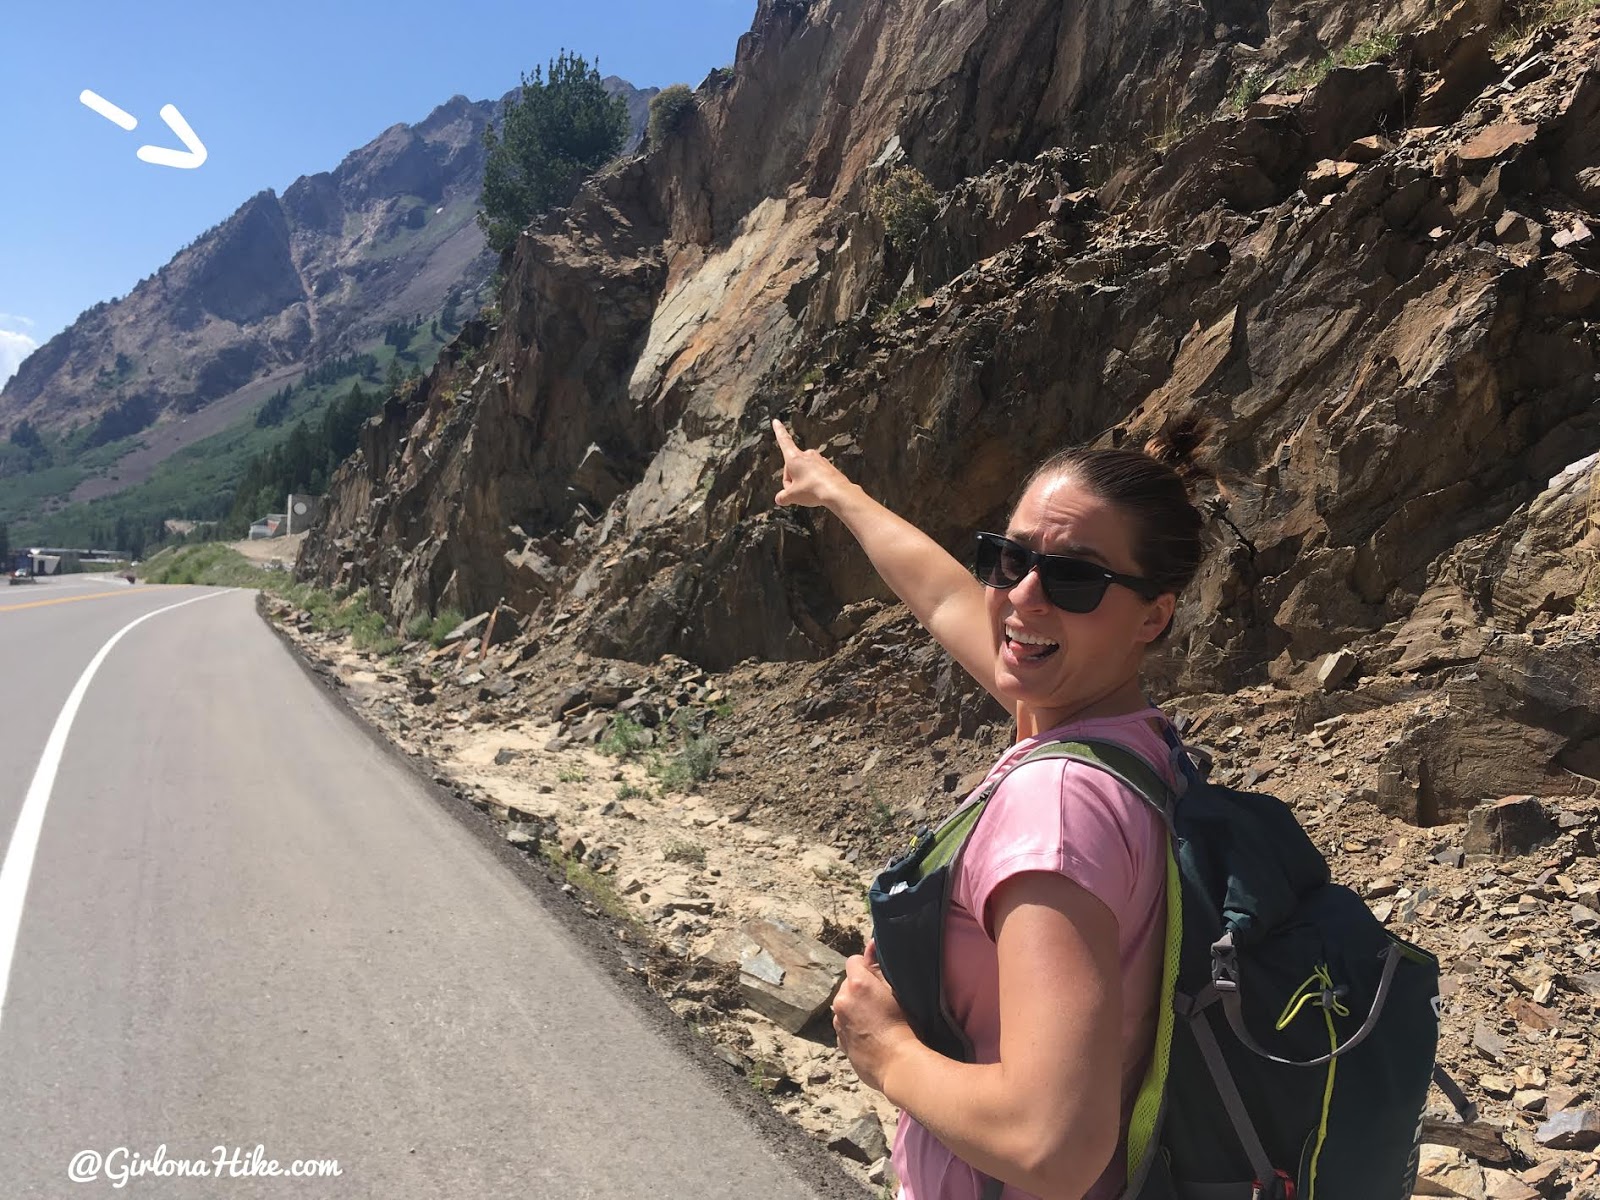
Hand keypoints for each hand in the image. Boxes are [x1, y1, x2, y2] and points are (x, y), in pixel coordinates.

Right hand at [772, 419, 850, 509]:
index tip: (776, 421)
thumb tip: (780, 498)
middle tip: (796, 494)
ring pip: (804, 472)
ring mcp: (819, 460)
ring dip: (803, 483)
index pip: (784, 441)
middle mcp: (807, 455)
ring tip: (809, 494)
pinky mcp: (828, 467)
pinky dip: (814, 484)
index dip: (778, 431)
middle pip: (792, 467)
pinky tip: (818, 492)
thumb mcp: (792, 496)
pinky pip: (816, 476)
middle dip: (792, 481)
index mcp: (794, 458)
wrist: (837, 492)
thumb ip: (783, 497)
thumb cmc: (813, 490)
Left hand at [832, 939, 916, 1093]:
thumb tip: (871, 944)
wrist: (898, 1065)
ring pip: (845, 1005)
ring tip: (876, 1020)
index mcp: (856, 984)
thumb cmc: (904, 1026)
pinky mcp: (840, 1041)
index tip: (878, 978)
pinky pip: (844, 1025)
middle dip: (860, 988)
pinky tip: (870, 1034)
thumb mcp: (896, 991)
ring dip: (855, 1007)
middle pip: (848, 984)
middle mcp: (842, 1001)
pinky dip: (853, 1025)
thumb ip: (879, 966)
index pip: (854, 961)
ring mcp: (838, 1023)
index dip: (867, 967)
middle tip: (881, 1001)